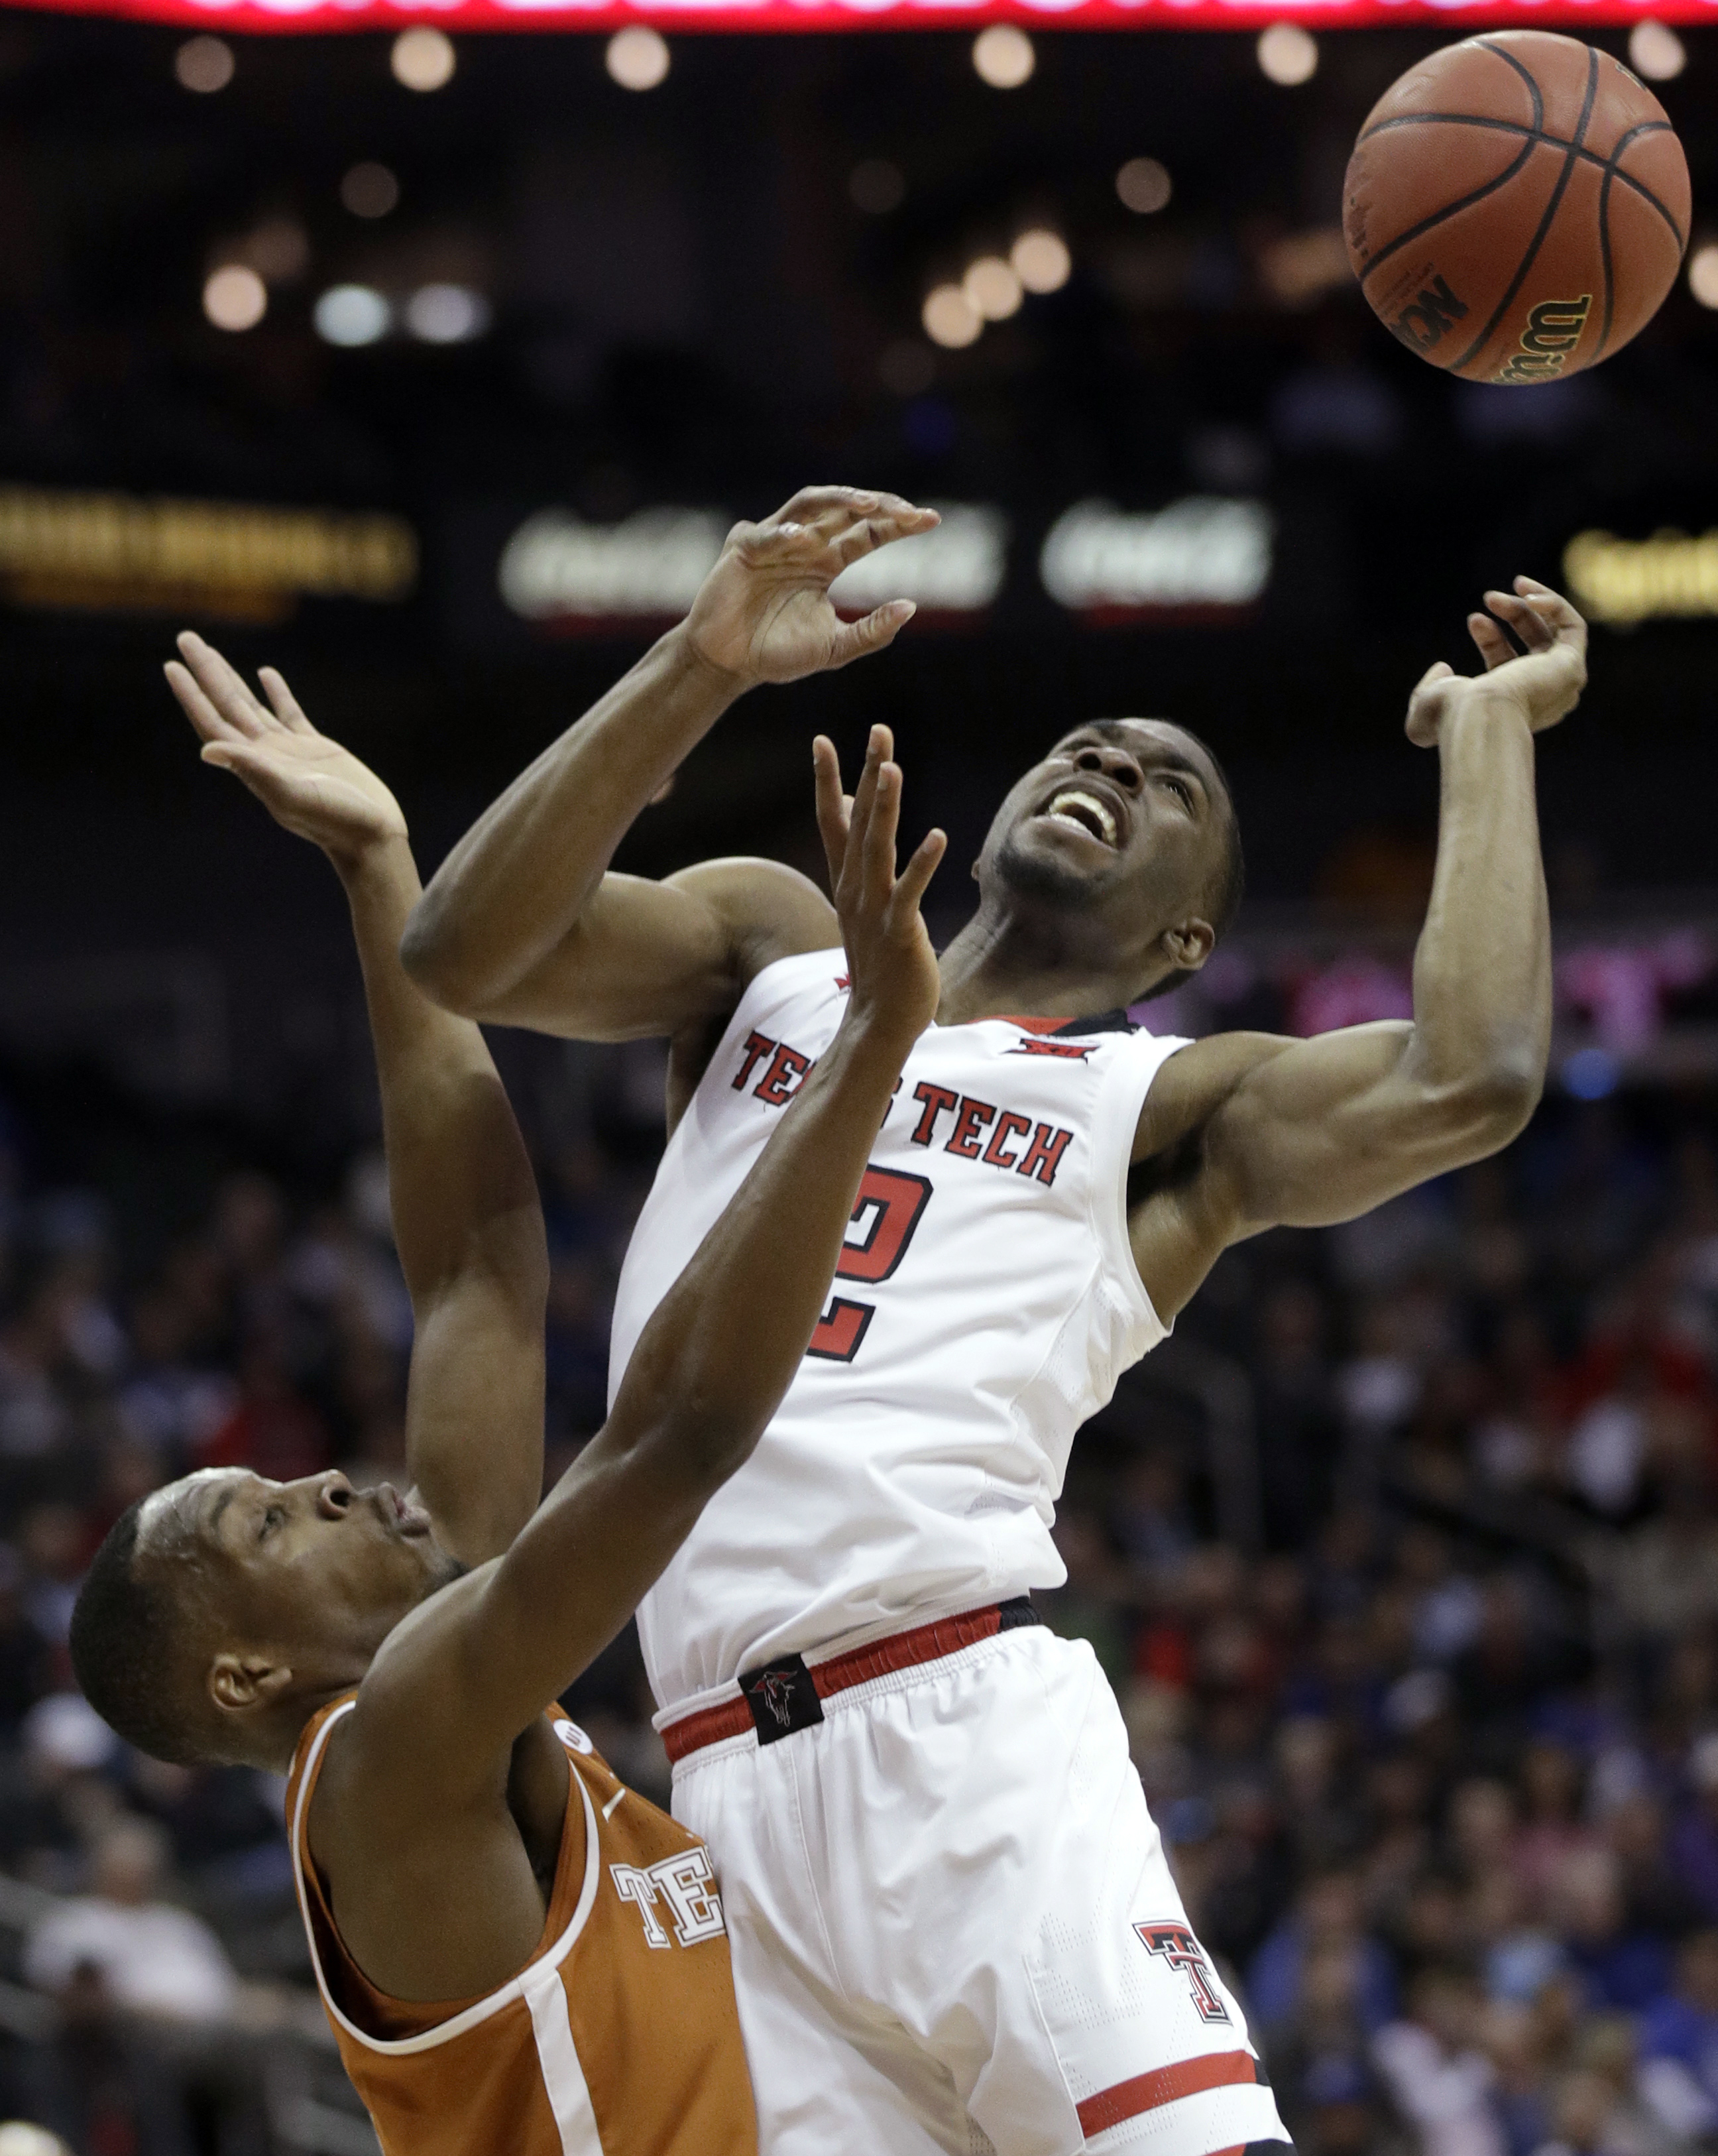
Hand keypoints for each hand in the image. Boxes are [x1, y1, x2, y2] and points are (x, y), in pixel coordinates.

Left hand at [166, 633, 407, 864]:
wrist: (370, 835)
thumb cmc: (333, 820)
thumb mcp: (291, 793)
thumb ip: (252, 769)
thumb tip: (207, 750)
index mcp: (253, 765)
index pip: (213, 722)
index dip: (191, 695)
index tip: (171, 664)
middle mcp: (264, 755)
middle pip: (226, 705)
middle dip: (205, 672)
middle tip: (185, 638)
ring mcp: (288, 750)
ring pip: (251, 705)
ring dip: (230, 678)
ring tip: (212, 652)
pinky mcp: (315, 747)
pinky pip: (288, 713)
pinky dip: (276, 692)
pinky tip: (266, 673)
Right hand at [683, 486, 939, 687]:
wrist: (730, 666)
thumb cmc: (777, 653)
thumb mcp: (835, 649)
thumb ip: (871, 631)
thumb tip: (911, 607)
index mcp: (827, 562)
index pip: (869, 534)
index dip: (899, 524)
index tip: (932, 521)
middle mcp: (805, 544)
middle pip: (847, 510)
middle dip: (879, 506)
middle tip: (909, 512)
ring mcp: (775, 541)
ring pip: (811, 504)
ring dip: (840, 499)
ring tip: (868, 504)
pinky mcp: (744, 549)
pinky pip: (767, 535)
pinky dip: (784, 534)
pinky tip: (804, 540)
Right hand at [814, 727, 944, 1041]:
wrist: (878, 1022)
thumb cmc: (879, 965)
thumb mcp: (863, 908)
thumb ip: (859, 865)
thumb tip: (853, 826)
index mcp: (848, 882)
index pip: (832, 822)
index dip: (827, 781)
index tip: (821, 739)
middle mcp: (856, 890)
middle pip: (858, 822)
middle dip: (867, 774)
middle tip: (878, 730)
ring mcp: (875, 910)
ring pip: (878, 848)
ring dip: (885, 807)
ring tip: (892, 768)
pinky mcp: (900, 933)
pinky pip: (909, 893)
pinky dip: (922, 864)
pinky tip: (937, 836)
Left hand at [1406, 577, 1586, 747]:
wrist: (1478, 714)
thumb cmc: (1451, 715)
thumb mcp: (1426, 705)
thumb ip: (1428, 687)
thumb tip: (1443, 668)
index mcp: (1513, 705)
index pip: (1509, 661)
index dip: (1491, 636)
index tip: (1473, 619)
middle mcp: (1542, 696)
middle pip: (1535, 642)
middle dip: (1513, 613)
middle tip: (1489, 597)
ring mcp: (1560, 682)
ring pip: (1555, 631)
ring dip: (1532, 604)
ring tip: (1514, 585)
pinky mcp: (1571, 665)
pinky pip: (1573, 626)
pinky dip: (1553, 604)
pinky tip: (1527, 594)